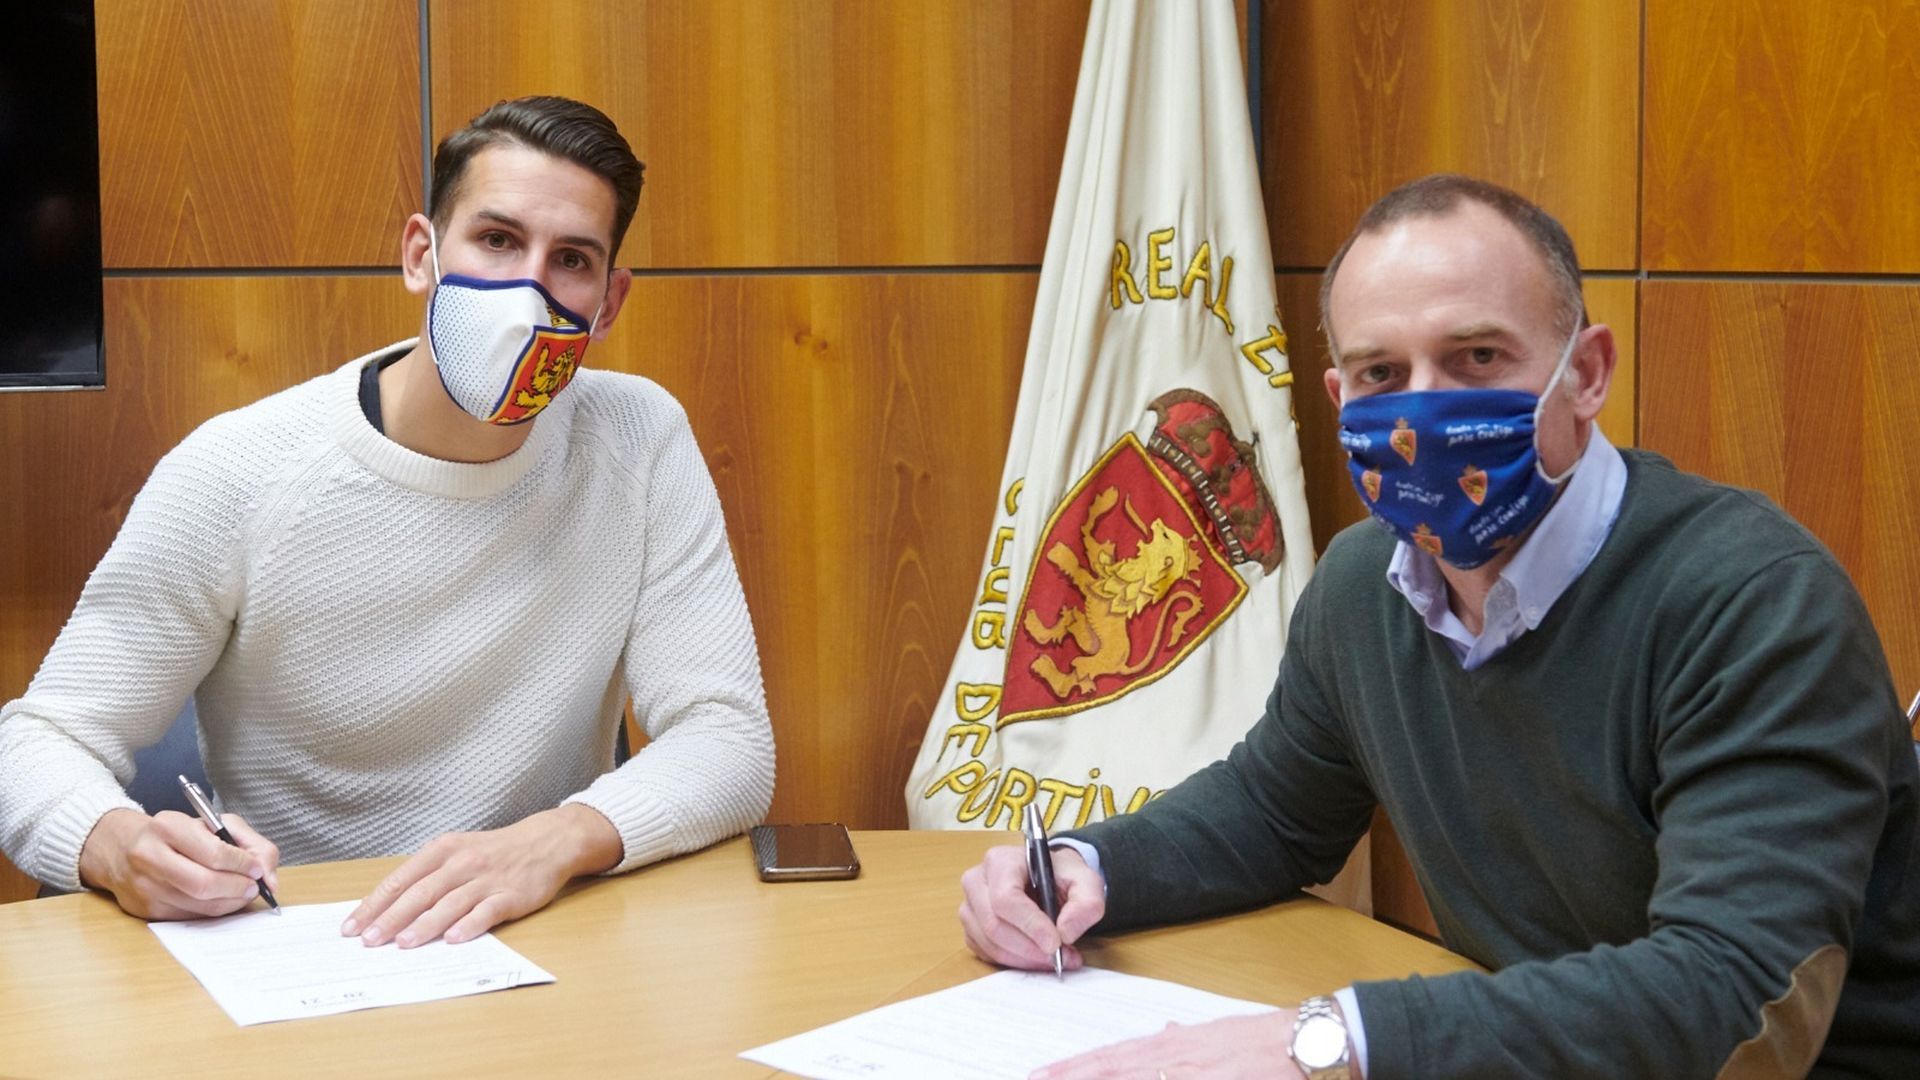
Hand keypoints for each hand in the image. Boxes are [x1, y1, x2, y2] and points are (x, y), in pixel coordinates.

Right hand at [78, 807, 279, 919]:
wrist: (121, 848)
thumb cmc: (175, 834)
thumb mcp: (211, 822)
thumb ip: (248, 842)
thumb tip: (268, 875)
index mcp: (168, 827)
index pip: (215, 853)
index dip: (243, 865)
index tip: (259, 869)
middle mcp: (150, 856)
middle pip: (205, 884)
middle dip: (237, 888)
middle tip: (253, 887)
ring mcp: (143, 886)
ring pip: (198, 905)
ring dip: (229, 903)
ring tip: (241, 893)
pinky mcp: (143, 909)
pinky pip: (187, 916)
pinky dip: (211, 911)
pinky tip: (219, 900)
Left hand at [342, 803, 619, 947]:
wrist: (546, 842)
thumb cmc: (494, 851)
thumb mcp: (457, 851)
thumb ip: (427, 876)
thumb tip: (387, 908)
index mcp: (443, 850)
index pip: (400, 880)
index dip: (374, 904)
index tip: (352, 927)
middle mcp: (462, 862)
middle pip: (420, 893)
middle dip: (391, 918)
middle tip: (369, 941)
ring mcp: (487, 879)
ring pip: (449, 903)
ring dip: (425, 924)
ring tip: (403, 943)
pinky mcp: (511, 895)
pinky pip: (486, 911)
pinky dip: (469, 925)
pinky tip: (453, 938)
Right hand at [959, 842, 1104, 970]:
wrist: (1049, 879)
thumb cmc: (1061, 876)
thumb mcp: (1086, 881)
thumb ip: (1086, 903)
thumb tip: (1065, 932)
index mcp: (1001, 860)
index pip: (1006, 897)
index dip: (1030, 925)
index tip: (1055, 943)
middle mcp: (977, 881)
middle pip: (994, 924)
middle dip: (1030, 948)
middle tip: (1060, 957)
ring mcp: (970, 906)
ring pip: (989, 944)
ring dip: (1024, 959)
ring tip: (1054, 957)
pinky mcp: (971, 928)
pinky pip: (987, 953)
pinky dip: (1014, 962)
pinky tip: (1035, 956)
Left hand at [1031, 1011, 1303, 1079]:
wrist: (1308, 1042)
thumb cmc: (1266, 1041)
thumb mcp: (1218, 1035)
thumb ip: (1186, 1040)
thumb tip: (1165, 1034)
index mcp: (1174, 1045)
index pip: (1114, 1057)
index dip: (1076, 1066)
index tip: (1043, 1073)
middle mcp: (1174, 1057)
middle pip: (1111, 1069)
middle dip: (1071, 1077)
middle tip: (1034, 1079)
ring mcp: (1190, 1073)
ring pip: (1131, 1077)